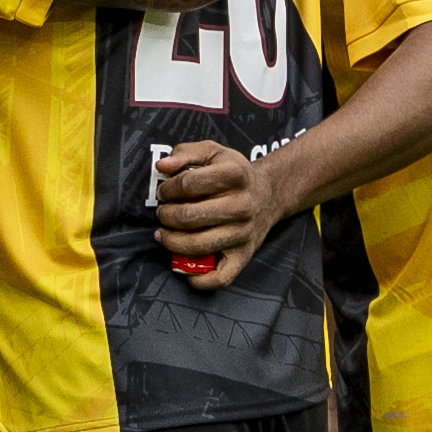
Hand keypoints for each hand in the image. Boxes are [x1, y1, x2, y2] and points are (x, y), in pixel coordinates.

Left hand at [147, 134, 264, 275]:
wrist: (268, 195)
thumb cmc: (233, 175)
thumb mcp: (213, 152)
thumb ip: (185, 153)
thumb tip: (163, 166)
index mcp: (234, 175)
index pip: (187, 184)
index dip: (167, 189)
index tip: (164, 192)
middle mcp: (242, 205)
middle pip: (189, 216)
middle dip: (166, 215)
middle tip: (163, 213)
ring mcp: (243, 233)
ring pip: (197, 245)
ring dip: (172, 242)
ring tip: (164, 234)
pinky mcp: (244, 255)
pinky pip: (221, 277)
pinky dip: (199, 280)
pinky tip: (183, 268)